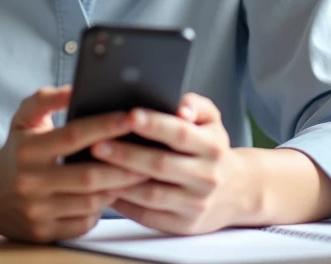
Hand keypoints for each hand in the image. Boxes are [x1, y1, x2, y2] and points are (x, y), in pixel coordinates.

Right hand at [0, 86, 149, 242]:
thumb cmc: (16, 149)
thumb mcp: (24, 118)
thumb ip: (48, 98)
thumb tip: (77, 87)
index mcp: (27, 150)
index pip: (73, 136)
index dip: (105, 125)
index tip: (131, 116)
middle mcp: (30, 182)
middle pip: (88, 176)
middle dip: (124, 164)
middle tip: (150, 152)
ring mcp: (36, 211)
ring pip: (91, 202)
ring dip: (118, 187)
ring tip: (141, 172)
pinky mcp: (43, 232)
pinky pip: (84, 222)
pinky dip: (101, 209)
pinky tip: (113, 194)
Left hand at [92, 93, 248, 234]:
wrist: (236, 192)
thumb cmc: (212, 150)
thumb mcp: (212, 123)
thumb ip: (196, 105)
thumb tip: (180, 106)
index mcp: (213, 147)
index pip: (181, 134)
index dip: (154, 124)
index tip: (129, 115)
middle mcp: (206, 177)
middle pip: (161, 165)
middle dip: (126, 154)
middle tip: (97, 144)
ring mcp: (195, 204)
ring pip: (151, 194)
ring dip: (120, 181)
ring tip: (94, 167)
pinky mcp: (183, 225)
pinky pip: (148, 216)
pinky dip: (125, 204)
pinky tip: (105, 189)